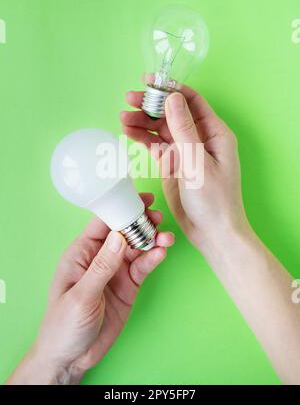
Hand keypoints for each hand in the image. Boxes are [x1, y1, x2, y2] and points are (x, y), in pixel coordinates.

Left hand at [7, 193, 173, 384]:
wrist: (72, 357)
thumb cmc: (64, 324)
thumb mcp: (81, 295)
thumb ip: (102, 266)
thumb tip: (118, 237)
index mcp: (81, 253)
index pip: (102, 224)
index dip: (120, 208)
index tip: (140, 199)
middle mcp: (100, 257)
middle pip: (123, 232)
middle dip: (140, 222)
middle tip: (157, 218)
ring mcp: (116, 271)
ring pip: (137, 248)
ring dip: (152, 240)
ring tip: (166, 237)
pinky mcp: (128, 285)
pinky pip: (143, 267)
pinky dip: (153, 258)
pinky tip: (162, 253)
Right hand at [121, 84, 247, 249]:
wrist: (212, 232)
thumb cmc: (214, 199)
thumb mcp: (197, 162)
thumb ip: (183, 129)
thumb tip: (172, 98)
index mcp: (214, 132)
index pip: (191, 101)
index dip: (171, 88)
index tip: (150, 80)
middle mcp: (200, 138)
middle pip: (172, 113)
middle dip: (151, 105)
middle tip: (129, 99)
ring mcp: (185, 152)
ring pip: (161, 129)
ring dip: (143, 122)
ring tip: (123, 117)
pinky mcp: (173, 165)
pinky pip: (156, 146)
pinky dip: (142, 139)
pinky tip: (128, 132)